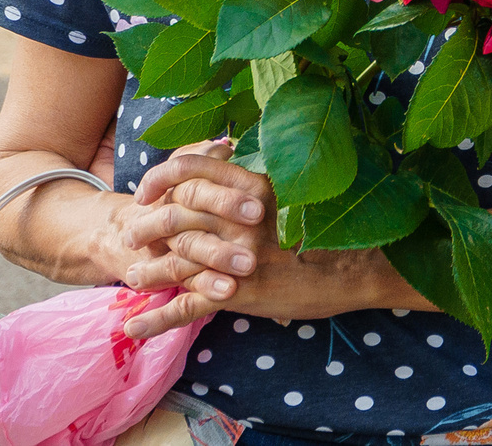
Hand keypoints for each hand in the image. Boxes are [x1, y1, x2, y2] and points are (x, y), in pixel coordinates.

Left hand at [116, 144, 412, 336]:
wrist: (360, 267)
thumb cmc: (334, 226)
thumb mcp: (298, 191)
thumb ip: (264, 181)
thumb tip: (237, 164)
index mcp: (255, 186)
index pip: (194, 169)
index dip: (163, 176)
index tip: (148, 190)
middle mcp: (240, 218)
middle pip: (174, 214)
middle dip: (145, 226)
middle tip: (131, 236)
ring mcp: (236, 257)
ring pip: (172, 261)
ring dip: (146, 272)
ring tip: (131, 280)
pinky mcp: (237, 294)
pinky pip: (185, 308)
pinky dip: (155, 321)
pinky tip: (133, 328)